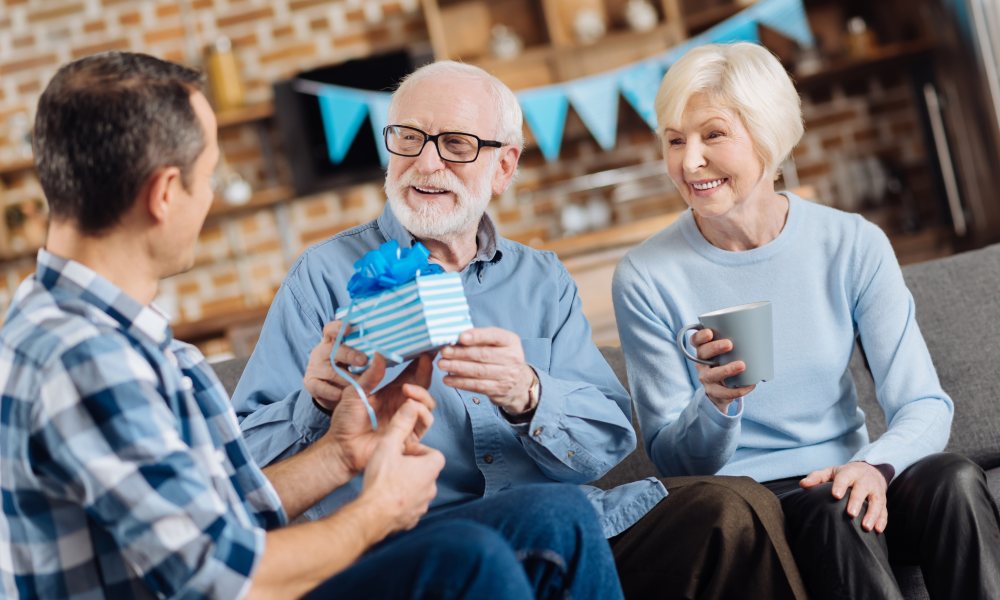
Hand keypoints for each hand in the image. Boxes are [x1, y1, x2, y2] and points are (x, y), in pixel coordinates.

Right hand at [304, 320, 368, 411]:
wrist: (331, 391)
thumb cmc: (348, 371)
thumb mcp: (356, 359)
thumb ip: (366, 354)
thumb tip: (385, 353)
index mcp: (332, 342)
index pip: (331, 330)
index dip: (338, 327)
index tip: (349, 328)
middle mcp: (321, 351)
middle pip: (332, 349)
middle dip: (349, 354)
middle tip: (364, 361)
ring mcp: (314, 367)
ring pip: (330, 370)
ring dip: (346, 378)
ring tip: (360, 384)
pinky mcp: (310, 382)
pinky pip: (321, 387)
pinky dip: (332, 391)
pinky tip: (342, 395)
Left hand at [325, 353, 435, 474]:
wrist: (342, 448)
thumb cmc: (345, 421)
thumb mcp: (355, 393)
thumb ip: (370, 376)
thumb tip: (379, 354)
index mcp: (391, 392)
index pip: (411, 374)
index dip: (420, 362)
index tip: (424, 348)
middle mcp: (402, 404)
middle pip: (423, 386)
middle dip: (427, 372)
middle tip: (426, 359)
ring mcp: (407, 419)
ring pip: (428, 403)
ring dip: (422, 393)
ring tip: (408, 388)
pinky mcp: (409, 435)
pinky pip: (425, 422)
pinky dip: (422, 412)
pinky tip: (410, 406)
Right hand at [360, 401, 444, 533]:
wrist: (371, 516)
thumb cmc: (380, 481)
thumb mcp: (388, 446)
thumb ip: (400, 424)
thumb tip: (411, 405)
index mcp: (431, 469)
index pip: (433, 454)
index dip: (418, 451)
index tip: (402, 452)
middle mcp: (431, 489)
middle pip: (425, 472)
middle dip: (411, 468)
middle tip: (392, 466)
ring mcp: (422, 507)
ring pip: (418, 490)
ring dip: (406, 486)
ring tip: (386, 483)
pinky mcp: (411, 520)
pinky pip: (409, 508)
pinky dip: (400, 503)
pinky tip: (384, 499)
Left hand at [438, 327, 535, 414]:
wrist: (519, 383)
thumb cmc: (502, 357)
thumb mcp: (498, 343)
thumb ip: (481, 338)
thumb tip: (455, 336)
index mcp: (511, 341)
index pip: (494, 336)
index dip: (477, 336)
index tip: (461, 337)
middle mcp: (512, 358)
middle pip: (483, 355)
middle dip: (460, 353)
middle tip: (444, 352)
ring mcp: (507, 375)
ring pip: (478, 371)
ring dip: (457, 368)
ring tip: (442, 364)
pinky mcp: (498, 390)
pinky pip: (477, 386)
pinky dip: (460, 382)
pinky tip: (448, 379)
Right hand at [690, 328, 754, 412]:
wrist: (721, 392)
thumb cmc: (728, 365)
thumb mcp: (727, 353)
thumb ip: (736, 342)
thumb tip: (760, 330)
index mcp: (704, 350)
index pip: (695, 341)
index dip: (700, 336)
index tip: (710, 332)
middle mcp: (702, 364)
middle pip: (702, 354)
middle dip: (714, 348)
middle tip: (729, 344)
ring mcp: (706, 378)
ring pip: (710, 375)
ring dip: (726, 370)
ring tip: (742, 365)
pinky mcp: (714, 392)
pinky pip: (724, 393)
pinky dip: (737, 390)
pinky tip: (750, 385)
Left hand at [800, 461, 888, 532]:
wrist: (871, 470)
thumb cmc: (845, 474)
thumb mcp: (831, 472)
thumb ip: (817, 477)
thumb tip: (802, 484)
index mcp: (850, 473)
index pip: (844, 478)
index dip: (840, 486)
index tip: (835, 495)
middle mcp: (864, 481)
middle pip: (861, 491)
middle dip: (856, 502)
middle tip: (850, 514)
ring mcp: (875, 491)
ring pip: (876, 502)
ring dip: (872, 515)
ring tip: (865, 527)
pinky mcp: (883, 501)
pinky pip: (884, 511)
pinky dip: (882, 521)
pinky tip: (877, 530)